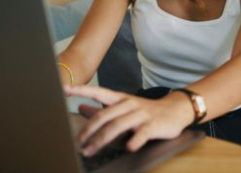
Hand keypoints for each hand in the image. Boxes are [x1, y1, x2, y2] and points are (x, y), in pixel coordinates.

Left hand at [64, 85, 193, 155]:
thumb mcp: (124, 107)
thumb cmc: (145, 111)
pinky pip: (142, 133)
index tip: (66, 89)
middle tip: (78, 143)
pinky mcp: (152, 125)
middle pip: (104, 115)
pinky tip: (128, 147)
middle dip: (88, 130)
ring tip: (90, 150)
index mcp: (121, 99)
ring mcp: (141, 114)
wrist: (175, 110)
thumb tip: (81, 108)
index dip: (82, 90)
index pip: (99, 91)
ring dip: (101, 139)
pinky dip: (135, 140)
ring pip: (118, 125)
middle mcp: (129, 104)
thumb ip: (102, 108)